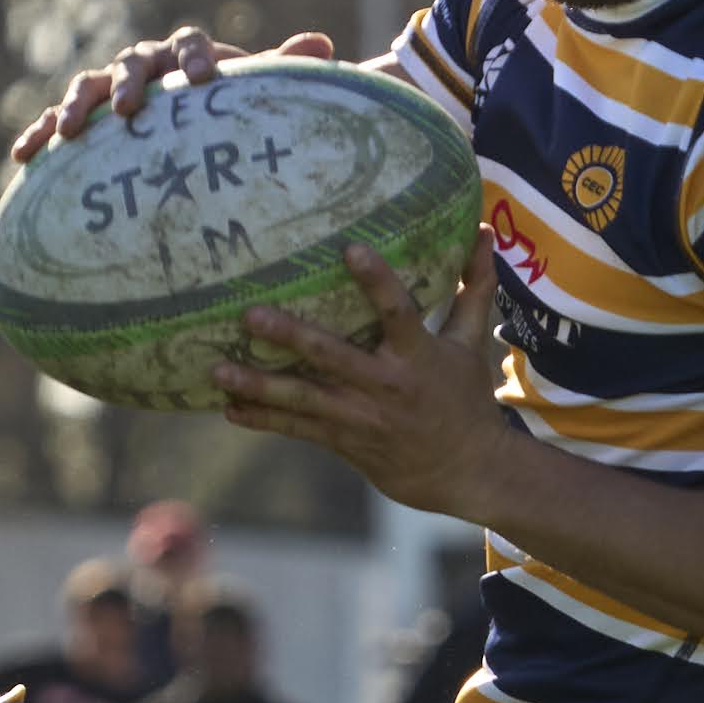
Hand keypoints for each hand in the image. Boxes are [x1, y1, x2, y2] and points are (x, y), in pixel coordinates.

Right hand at [4, 28, 332, 166]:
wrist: (188, 127)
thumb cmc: (225, 113)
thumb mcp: (255, 95)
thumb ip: (283, 70)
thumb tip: (325, 44)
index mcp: (188, 55)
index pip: (191, 43)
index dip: (196, 56)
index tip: (205, 79)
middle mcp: (145, 65)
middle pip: (131, 62)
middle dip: (127, 82)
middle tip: (130, 107)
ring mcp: (108, 89)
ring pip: (87, 87)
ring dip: (76, 107)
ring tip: (69, 133)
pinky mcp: (82, 120)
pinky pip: (53, 121)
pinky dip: (38, 133)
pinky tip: (23, 156)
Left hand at [217, 241, 509, 514]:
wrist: (465, 471)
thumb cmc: (466, 399)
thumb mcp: (472, 343)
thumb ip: (472, 288)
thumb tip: (484, 231)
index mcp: (419, 356)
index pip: (398, 312)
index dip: (376, 281)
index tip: (350, 250)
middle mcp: (385, 386)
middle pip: (332, 357)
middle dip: (290, 337)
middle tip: (250, 315)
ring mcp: (361, 417)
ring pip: (303, 400)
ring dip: (258, 387)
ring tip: (218, 372)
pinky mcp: (345, 441)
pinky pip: (298, 430)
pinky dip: (264, 420)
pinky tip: (230, 409)